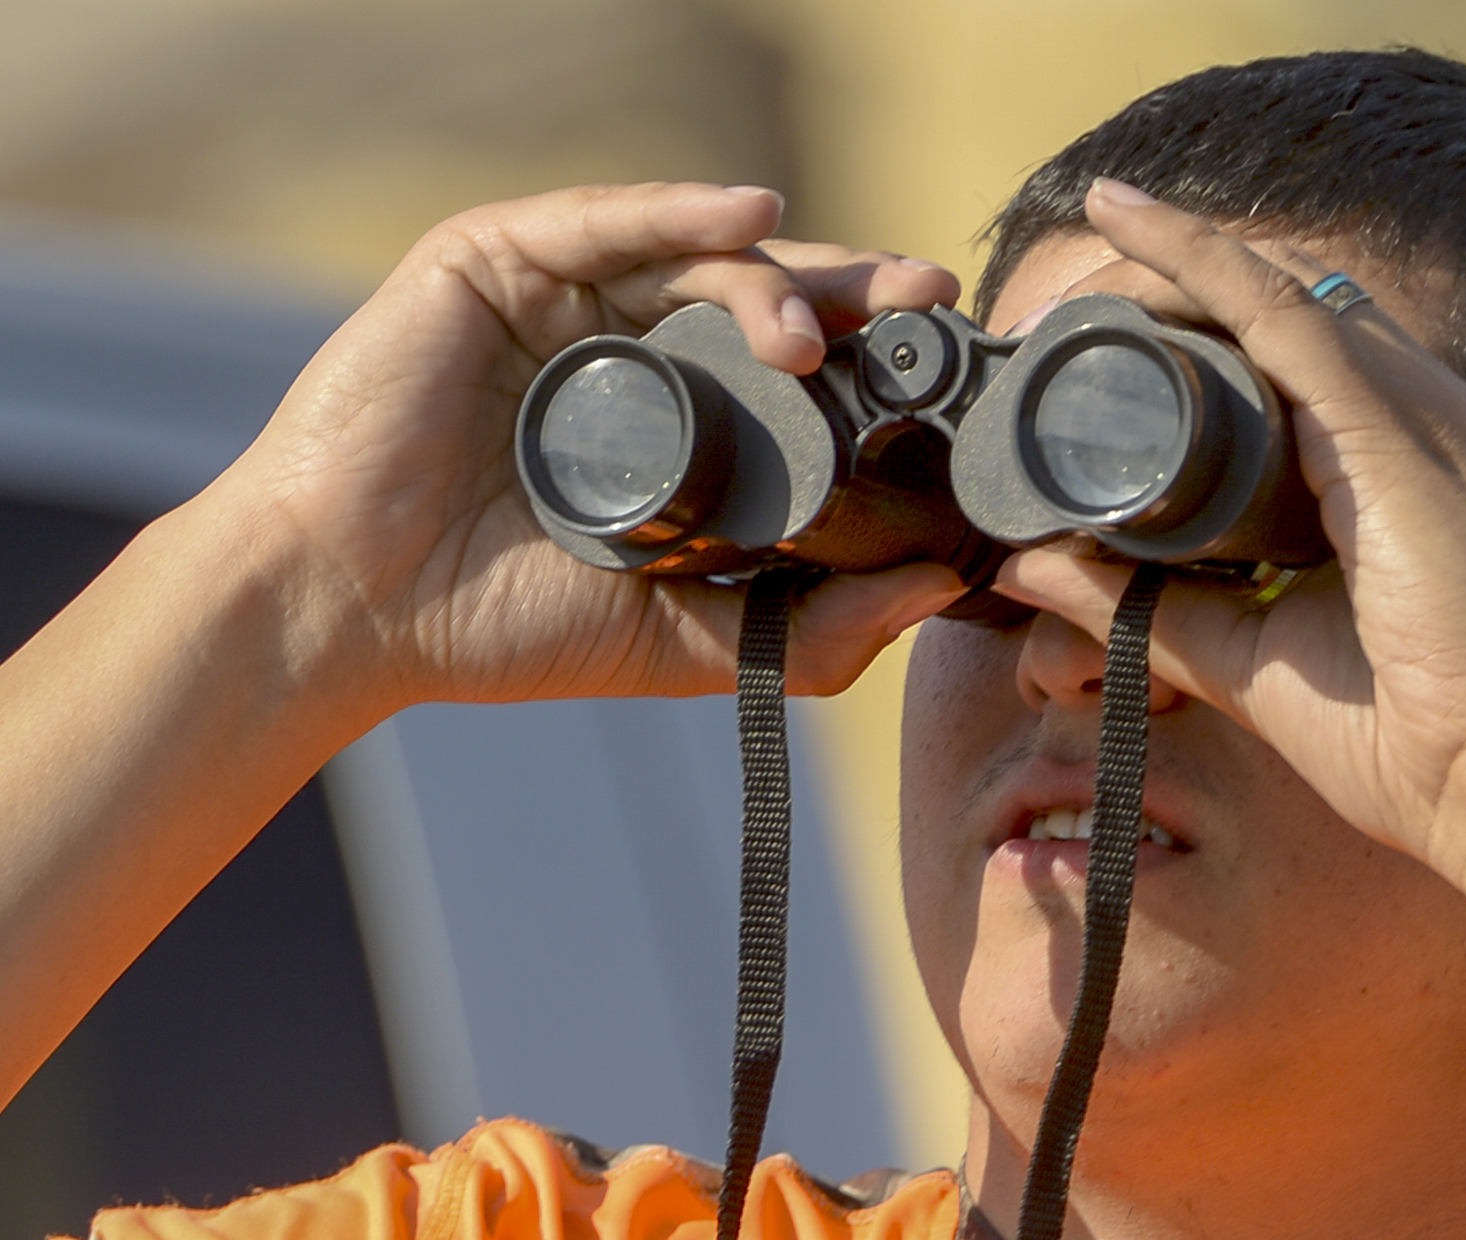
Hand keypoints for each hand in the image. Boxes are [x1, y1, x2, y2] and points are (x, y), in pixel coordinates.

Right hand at [210, 182, 966, 723]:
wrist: (354, 611)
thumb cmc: (502, 627)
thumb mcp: (684, 640)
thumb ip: (807, 631)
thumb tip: (943, 589)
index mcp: (674, 427)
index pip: (792, 377)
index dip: (873, 367)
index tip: (950, 375)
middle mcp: (627, 353)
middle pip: (761, 303)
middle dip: (853, 299)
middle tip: (929, 306)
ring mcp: (561, 302)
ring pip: (693, 260)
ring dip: (773, 279)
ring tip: (821, 332)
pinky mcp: (492, 261)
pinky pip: (603, 221)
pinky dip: (678, 210)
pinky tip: (751, 215)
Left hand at [992, 180, 1465, 897]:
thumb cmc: (1412, 741)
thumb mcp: (1246, 657)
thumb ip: (1142, 605)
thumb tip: (1029, 566)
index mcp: (1404, 470)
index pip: (1294, 361)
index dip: (1200, 335)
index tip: (1098, 342)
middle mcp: (1426, 421)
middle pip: (1281, 313)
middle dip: (1173, 290)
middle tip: (1064, 309)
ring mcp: (1423, 415)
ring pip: (1275, 294)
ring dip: (1173, 264)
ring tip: (1087, 249)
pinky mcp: (1397, 431)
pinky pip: (1282, 315)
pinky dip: (1202, 266)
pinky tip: (1132, 232)